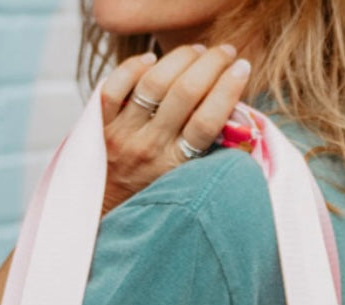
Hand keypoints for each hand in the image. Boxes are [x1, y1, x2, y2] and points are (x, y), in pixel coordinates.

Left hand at [98, 44, 251, 215]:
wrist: (112, 213)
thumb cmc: (158, 194)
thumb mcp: (189, 180)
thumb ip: (214, 152)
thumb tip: (243, 118)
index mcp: (176, 165)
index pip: (208, 121)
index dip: (229, 89)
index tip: (243, 68)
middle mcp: (149, 148)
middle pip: (185, 93)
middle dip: (211, 63)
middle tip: (225, 52)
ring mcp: (123, 135)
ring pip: (153, 83)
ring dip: (179, 59)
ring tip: (197, 51)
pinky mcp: (101, 126)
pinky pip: (113, 87)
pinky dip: (133, 67)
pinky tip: (151, 60)